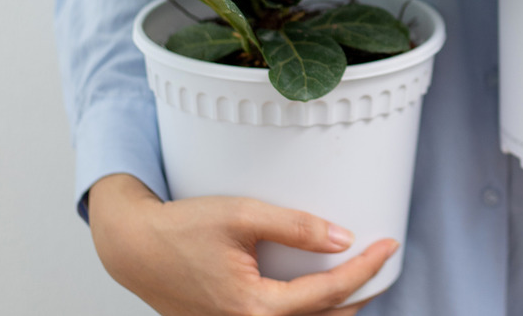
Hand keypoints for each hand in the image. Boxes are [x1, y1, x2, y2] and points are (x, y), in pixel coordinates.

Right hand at [87, 173, 396, 315]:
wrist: (134, 248)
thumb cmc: (179, 229)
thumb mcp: (241, 215)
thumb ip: (294, 226)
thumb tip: (342, 238)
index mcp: (255, 307)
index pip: (329, 293)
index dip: (366, 270)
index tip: (389, 245)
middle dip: (360, 294)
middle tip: (382, 263)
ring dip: (336, 309)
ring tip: (360, 279)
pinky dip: (308, 312)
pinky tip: (319, 293)